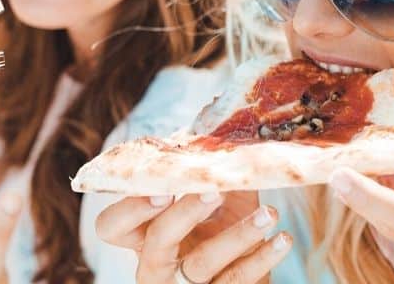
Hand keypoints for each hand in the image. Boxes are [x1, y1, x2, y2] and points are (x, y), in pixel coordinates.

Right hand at [96, 192, 291, 283]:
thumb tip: (225, 125)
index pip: (111, 226)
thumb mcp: (209, 203)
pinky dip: (262, 258)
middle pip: (158, 240)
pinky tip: (282, 238)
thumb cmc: (218, 231)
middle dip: (185, 213)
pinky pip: (237, 280)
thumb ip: (208, 174)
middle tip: (214, 190)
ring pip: (202, 264)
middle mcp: (154, 266)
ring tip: (269, 214)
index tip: (164, 188)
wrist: (239, 276)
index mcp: (141, 238)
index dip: (131, 208)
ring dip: (238, 236)